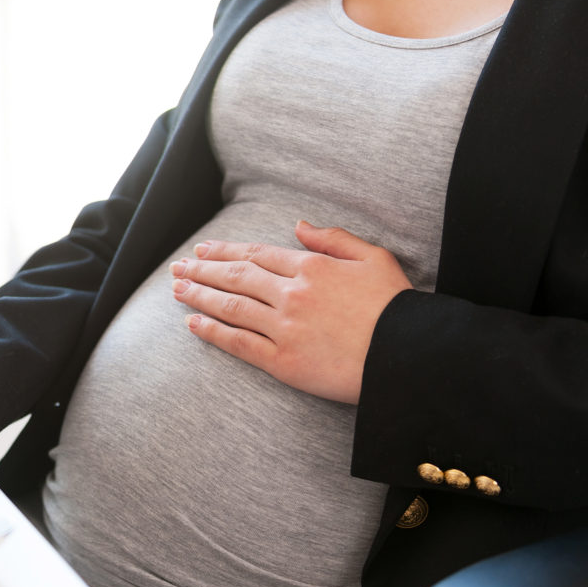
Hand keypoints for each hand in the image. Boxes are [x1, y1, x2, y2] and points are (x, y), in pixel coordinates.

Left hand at [170, 221, 411, 403]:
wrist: (410, 356)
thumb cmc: (397, 307)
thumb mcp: (374, 258)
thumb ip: (334, 239)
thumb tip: (299, 225)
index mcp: (311, 267)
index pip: (256, 254)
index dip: (225, 251)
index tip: (203, 250)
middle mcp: (291, 294)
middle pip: (236, 277)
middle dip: (202, 270)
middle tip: (178, 267)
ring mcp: (284, 328)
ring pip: (231, 306)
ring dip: (199, 296)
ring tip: (176, 289)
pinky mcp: (283, 361)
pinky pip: (238, 343)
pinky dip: (212, 331)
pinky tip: (193, 323)